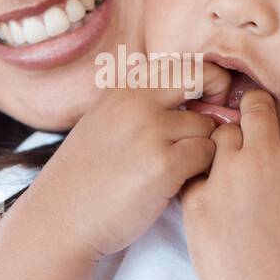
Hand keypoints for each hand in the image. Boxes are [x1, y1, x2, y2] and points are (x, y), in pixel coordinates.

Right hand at [30, 60, 231, 260]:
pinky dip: (201, 170)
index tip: (205, 103)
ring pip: (208, 125)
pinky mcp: (162, 165)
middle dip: (218, 99)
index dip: (206, 79)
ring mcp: (150, 131)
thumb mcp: (107, 120)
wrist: (61, 217)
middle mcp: (137, 101)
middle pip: (204, 76)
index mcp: (124, 87)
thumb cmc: (87, 175)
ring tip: (182, 167)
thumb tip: (196, 93)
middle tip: (210, 128)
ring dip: (204, 146)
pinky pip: (206, 154)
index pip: (185, 62)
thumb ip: (143, 102)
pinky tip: (179, 182)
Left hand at [180, 84, 279, 279]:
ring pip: (220, 133)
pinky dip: (202, 179)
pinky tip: (211, 200)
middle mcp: (264, 162)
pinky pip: (194, 171)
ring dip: (226, 143)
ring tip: (230, 171)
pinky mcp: (197, 200)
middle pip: (254, 106)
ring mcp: (227, 179)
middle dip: (253, 111)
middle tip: (252, 130)